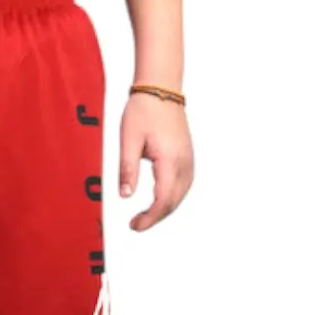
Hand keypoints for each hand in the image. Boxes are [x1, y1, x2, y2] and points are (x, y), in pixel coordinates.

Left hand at [119, 93, 193, 231]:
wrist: (160, 88)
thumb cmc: (144, 110)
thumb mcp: (128, 140)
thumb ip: (127, 169)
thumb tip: (125, 195)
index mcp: (169, 160)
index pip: (163, 200)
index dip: (149, 218)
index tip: (135, 226)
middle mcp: (184, 162)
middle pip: (174, 201)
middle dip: (156, 217)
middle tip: (136, 224)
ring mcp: (189, 158)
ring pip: (181, 194)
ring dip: (165, 208)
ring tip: (146, 215)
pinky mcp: (187, 155)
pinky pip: (184, 184)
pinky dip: (173, 196)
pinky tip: (160, 199)